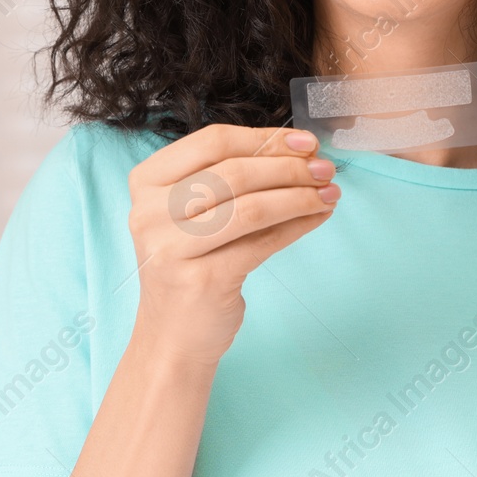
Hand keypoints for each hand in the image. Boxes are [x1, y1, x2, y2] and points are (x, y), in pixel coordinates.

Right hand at [126, 124, 338, 364]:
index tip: (306, 142)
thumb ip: (232, 179)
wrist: (171, 338)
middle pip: (234, 172)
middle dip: (289, 167)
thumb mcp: (194, 214)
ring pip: (251, 206)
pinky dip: (298, 225)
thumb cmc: (190, 265)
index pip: (212, 142)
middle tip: (325, 168)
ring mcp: (172, 248)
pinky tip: (319, 217)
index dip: (265, 138)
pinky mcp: (203, 280)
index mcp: (146, 182)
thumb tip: (301, 153)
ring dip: (300, 196)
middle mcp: (150, 212)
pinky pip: (263, 242)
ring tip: (330, 192)